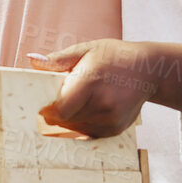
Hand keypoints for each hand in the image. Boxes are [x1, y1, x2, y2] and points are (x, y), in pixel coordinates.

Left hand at [30, 39, 154, 138]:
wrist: (150, 71)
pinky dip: (83, 123)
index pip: (60, 109)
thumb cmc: (114, 56)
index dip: (48, 109)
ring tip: (80, 100)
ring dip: (70, 118)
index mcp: (91, 81)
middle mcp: (103, 104)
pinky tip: (91, 108)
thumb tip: (32, 61)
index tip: (44, 102)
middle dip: (57, 112)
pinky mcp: (116, 129)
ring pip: (75, 128)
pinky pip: (88, 133)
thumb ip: (58, 59)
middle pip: (65, 120)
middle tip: (61, 99)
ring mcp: (111, 119)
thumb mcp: (86, 49)